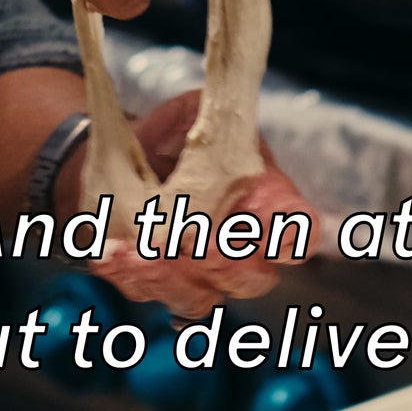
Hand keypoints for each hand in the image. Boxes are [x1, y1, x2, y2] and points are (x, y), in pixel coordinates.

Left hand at [65, 89, 315, 317]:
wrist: (121, 161)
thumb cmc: (172, 137)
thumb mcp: (195, 114)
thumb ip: (215, 114)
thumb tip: (222, 115)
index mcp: (266, 203)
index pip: (299, 230)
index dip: (292, 234)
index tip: (269, 225)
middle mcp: (242, 250)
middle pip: (254, 277)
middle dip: (225, 261)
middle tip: (195, 239)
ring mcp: (202, 277)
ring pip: (202, 297)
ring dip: (170, 275)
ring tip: (138, 249)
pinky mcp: (158, 286)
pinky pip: (149, 293)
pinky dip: (129, 274)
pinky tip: (112, 252)